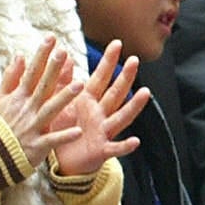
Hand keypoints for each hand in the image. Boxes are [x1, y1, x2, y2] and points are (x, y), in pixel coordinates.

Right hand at [0, 36, 83, 169]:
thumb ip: (10, 77)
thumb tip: (19, 55)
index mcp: (20, 97)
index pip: (32, 72)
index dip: (41, 55)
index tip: (51, 38)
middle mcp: (27, 109)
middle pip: (42, 86)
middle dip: (53, 69)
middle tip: (64, 52)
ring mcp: (32, 126)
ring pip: (50, 109)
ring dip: (64, 98)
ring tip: (80, 85)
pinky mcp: (37, 145)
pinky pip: (52, 140)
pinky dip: (64, 136)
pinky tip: (78, 131)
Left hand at [50, 42, 150, 177]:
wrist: (62, 161)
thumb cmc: (62, 129)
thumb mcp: (59, 103)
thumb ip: (61, 82)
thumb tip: (63, 57)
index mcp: (88, 101)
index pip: (101, 77)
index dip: (109, 61)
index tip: (116, 43)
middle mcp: (101, 113)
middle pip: (115, 93)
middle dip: (125, 77)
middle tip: (134, 60)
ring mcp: (104, 131)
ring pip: (121, 116)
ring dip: (134, 105)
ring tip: (146, 93)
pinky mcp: (102, 150)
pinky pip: (116, 147)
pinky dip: (125, 145)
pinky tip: (135, 141)